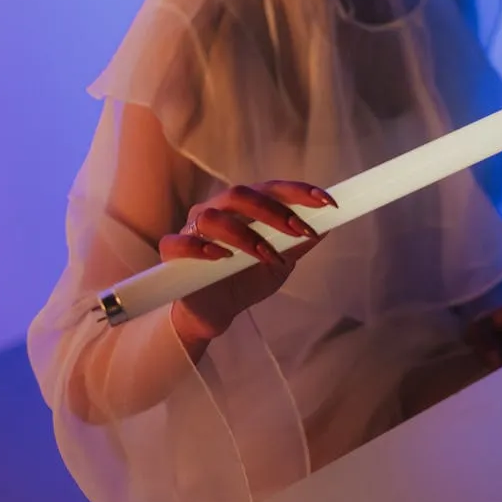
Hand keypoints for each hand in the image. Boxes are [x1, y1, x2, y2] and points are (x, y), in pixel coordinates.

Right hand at [161, 181, 335, 344]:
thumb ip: (298, 245)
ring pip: (214, 216)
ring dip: (246, 235)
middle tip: (299, 231)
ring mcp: (193, 228)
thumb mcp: (280, 264)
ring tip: (268, 256)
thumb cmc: (246, 280)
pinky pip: (180, 242)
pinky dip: (201, 247)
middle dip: (275, 211)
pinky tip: (222, 257)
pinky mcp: (173, 251)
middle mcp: (218, 209)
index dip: (298, 191)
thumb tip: (328, 225)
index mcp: (244, 208)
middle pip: (241, 194)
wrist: (216, 313)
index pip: (271, 188)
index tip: (327, 202)